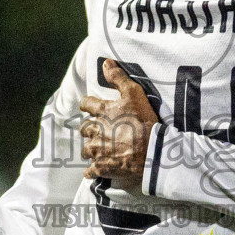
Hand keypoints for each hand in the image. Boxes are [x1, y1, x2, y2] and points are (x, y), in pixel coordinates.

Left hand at [78, 59, 158, 190]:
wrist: (151, 150)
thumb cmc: (143, 120)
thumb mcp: (134, 93)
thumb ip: (118, 77)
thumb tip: (105, 62)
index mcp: (101, 112)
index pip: (85, 104)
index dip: (88, 105)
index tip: (92, 108)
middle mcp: (95, 131)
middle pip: (84, 129)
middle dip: (90, 129)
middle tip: (102, 131)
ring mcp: (97, 150)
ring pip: (85, 150)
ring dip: (92, 149)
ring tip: (103, 149)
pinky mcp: (101, 167)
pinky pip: (90, 171)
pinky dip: (92, 171)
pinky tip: (97, 169)